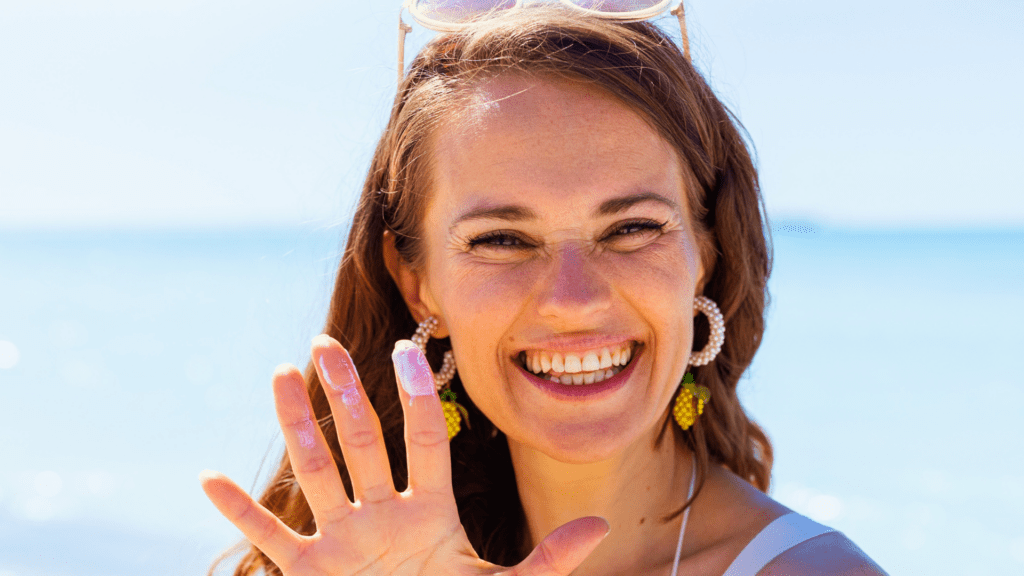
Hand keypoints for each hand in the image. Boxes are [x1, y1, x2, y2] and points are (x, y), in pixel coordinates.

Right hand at [200, 334, 610, 574]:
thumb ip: (550, 559)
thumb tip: (602, 525)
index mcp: (430, 511)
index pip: (425, 441)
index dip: (420, 398)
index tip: (409, 352)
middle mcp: (382, 514)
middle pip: (363, 443)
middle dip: (345, 395)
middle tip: (326, 344)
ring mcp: (343, 541)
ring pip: (315, 475)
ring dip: (297, 428)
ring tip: (280, 376)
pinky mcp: (310, 575)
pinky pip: (271, 539)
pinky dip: (241, 512)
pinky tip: (209, 478)